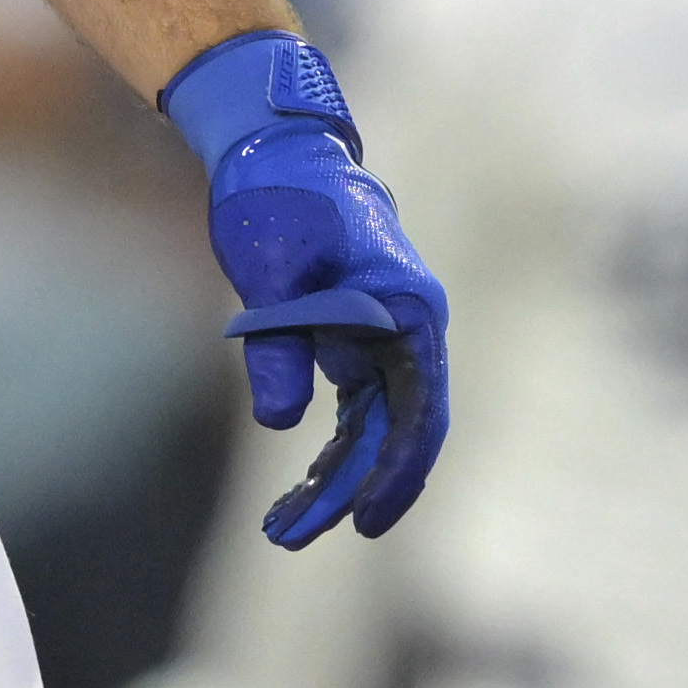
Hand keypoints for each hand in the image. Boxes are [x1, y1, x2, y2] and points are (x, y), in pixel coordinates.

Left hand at [160, 30, 447, 546]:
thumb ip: (280, 345)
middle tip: (291, 537)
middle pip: (395, 429)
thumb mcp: (270, 270)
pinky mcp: (354, 342)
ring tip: (282, 528)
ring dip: (335, 479)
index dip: (396, 470)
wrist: (275, 150)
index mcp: (407, 304)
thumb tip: (283, 423)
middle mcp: (409, 326)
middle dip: (350, 489)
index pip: (417, 407)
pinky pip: (352, 413)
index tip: (362, 520)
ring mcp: (384, 337)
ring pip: (373, 428)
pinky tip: (295, 492)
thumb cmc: (279, 197)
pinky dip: (327, 451)